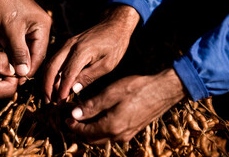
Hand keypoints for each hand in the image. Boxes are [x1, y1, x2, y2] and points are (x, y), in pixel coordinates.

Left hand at [0, 0, 51, 80]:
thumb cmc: (2, 4)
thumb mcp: (10, 31)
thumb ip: (18, 53)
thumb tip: (23, 73)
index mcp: (43, 27)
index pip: (39, 55)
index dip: (28, 69)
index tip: (18, 80)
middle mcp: (40, 27)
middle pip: (30, 53)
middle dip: (15, 55)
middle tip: (3, 56)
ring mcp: (30, 26)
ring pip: (20, 48)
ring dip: (8, 45)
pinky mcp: (19, 25)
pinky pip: (14, 41)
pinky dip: (4, 40)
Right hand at [43, 5, 139, 102]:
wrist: (114, 24)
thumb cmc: (115, 44)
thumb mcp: (107, 64)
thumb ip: (89, 76)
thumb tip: (73, 89)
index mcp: (82, 51)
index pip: (67, 74)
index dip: (62, 90)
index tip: (60, 103)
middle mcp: (70, 46)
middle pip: (51, 68)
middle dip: (47, 86)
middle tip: (49, 102)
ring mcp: (67, 44)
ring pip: (50, 64)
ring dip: (47, 81)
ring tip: (49, 97)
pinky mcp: (67, 45)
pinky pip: (55, 60)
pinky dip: (52, 73)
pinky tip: (54, 84)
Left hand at [65, 69, 185, 143]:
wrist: (163, 90)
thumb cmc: (137, 88)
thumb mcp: (111, 93)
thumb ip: (92, 106)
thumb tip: (74, 115)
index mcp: (111, 127)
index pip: (85, 132)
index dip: (73, 126)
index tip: (65, 118)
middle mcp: (119, 136)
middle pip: (93, 139)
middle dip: (80, 131)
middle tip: (71, 120)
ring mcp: (127, 135)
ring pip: (102, 139)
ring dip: (90, 131)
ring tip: (83, 118)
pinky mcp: (133, 130)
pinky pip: (112, 135)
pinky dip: (101, 129)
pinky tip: (100, 117)